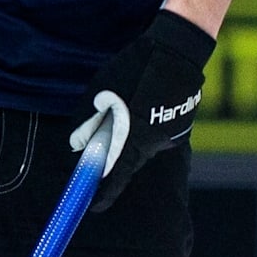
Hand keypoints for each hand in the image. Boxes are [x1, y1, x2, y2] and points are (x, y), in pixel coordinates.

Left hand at [71, 9, 215, 212]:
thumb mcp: (100, 92)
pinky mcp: (179, 129)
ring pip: (142, 147)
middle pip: (128, 161)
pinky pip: (154, 136)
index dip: (103, 191)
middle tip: (99, 141)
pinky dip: (144, 128)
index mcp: (134, 135)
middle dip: (113, 157)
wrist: (178, 53)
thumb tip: (78, 145)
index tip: (93, 204)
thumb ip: (87, 122)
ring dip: (129, 137)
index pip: (116, 173)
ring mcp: (170, 137)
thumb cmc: (136, 68)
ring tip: (126, 109)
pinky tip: (144, 106)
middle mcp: (154, 143)